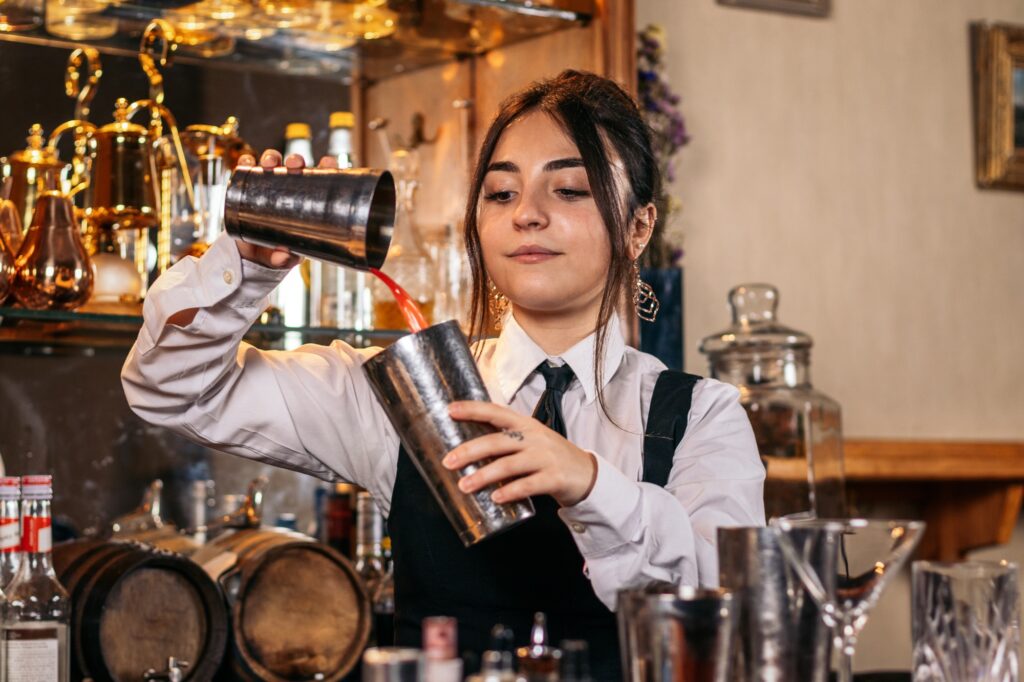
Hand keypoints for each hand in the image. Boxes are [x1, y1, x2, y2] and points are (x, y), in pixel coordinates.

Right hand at [232, 149, 339, 268]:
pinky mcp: (247, 187)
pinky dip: (246, 162)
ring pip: (271, 163)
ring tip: (269, 163)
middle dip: (295, 159)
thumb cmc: (276, 252)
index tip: (328, 162)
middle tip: (294, 164)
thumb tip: (282, 256)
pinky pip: (246, 170)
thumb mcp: (282, 258)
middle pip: (294, 166)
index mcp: (305, 201)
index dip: (326, 167)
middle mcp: (288, 188)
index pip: (319, 179)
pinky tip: (246, 162)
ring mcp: (268, 185)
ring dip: (271, 157)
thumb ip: (284, 259)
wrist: (250, 255)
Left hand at [442, 401, 597, 506]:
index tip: (451, 410)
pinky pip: (528, 485)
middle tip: (449, 461)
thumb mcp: (531, 439)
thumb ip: (506, 439)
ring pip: (509, 465)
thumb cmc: (551, 456)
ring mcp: (545, 457)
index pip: (496, 412)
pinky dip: (510, 491)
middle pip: (498, 441)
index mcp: (525, 424)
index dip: (473, 409)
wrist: (587, 473)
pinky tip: (496, 496)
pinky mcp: (554, 478)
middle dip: (470, 450)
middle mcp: (534, 437)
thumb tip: (467, 446)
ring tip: (465, 485)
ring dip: (484, 475)